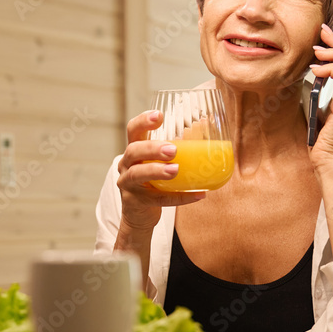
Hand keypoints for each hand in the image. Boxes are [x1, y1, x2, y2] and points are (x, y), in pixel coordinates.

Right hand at [117, 110, 205, 232]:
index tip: (159, 115)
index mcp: (134, 151)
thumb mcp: (159, 163)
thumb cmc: (154, 183)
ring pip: (138, 174)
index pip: (133, 130)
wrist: (140, 215)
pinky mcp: (136, 202)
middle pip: (133, 150)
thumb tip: (206, 123)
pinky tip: (197, 194)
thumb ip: (178, 146)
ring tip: (175, 170)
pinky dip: (179, 197)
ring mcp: (128, 184)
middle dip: (152, 148)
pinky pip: (157, 199)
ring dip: (157, 170)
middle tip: (172, 149)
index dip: (143, 121)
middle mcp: (126, 165)